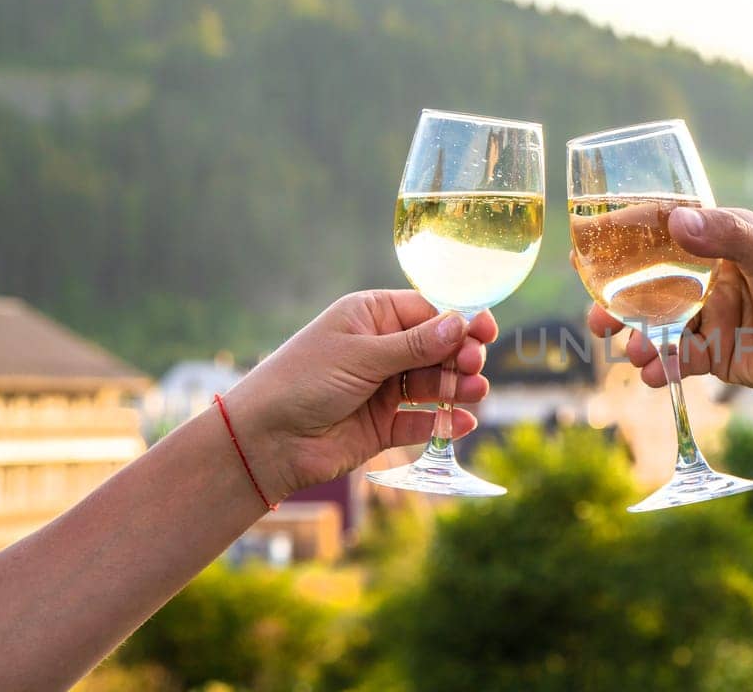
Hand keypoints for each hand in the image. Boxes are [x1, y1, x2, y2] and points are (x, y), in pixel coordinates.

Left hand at [224, 290, 497, 499]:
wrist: (266, 440)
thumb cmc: (303, 381)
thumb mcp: (360, 355)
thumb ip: (414, 345)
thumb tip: (460, 323)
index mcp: (371, 318)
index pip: (427, 312)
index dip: (458, 321)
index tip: (486, 329)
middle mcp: (380, 350)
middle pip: (437, 349)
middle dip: (460, 356)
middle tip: (474, 366)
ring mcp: (383, 389)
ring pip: (434, 385)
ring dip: (457, 388)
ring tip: (474, 393)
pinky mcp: (383, 426)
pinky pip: (422, 421)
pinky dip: (443, 422)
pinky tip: (461, 422)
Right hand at [588, 207, 752, 403]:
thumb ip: (728, 238)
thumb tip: (677, 222)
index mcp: (723, 241)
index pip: (665, 231)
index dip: (624, 237)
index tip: (586, 245)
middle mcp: (711, 277)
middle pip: (649, 285)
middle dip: (617, 301)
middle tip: (597, 318)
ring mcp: (712, 317)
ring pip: (658, 326)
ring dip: (637, 339)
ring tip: (631, 352)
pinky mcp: (718, 354)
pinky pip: (678, 360)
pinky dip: (661, 368)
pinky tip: (654, 376)